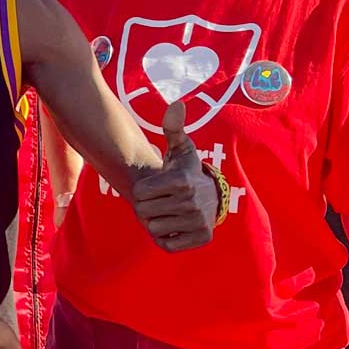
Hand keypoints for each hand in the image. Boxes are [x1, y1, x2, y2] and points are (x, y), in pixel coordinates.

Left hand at [129, 100, 217, 251]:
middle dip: (148, 207)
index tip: (157, 186)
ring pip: (153, 228)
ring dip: (156, 221)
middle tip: (162, 200)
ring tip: (169, 211)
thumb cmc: (187, 170)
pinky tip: (176, 224)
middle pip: (144, 212)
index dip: (143, 191)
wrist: (210, 196)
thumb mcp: (180, 149)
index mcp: (182, 181)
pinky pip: (166, 244)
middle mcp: (192, 203)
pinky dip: (166, 237)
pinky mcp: (200, 239)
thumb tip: (176, 105)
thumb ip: (173, 128)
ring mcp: (197, 223)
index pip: (139, 194)